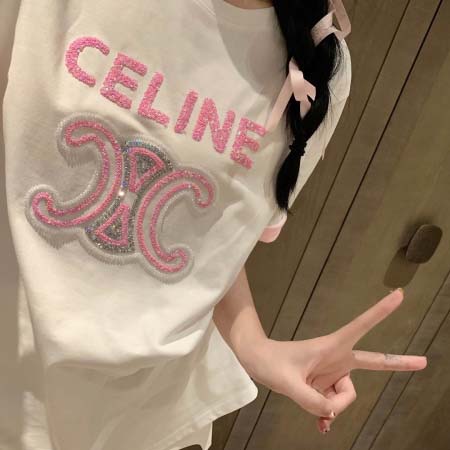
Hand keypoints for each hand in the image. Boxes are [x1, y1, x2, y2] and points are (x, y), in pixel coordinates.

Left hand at [240, 288, 426, 433]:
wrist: (256, 360)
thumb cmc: (269, 361)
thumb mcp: (287, 383)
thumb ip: (311, 402)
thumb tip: (331, 415)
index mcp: (332, 346)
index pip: (362, 325)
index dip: (381, 311)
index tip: (400, 295)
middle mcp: (337, 357)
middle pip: (372, 364)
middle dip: (397, 363)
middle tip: (424, 362)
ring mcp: (331, 371)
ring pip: (346, 396)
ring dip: (331, 408)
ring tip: (311, 407)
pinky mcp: (322, 384)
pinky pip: (334, 404)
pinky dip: (328, 415)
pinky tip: (321, 426)